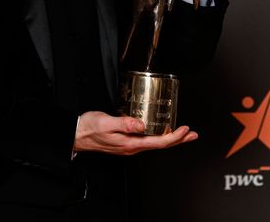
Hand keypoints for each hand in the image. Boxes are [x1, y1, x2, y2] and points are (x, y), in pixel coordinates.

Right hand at [73, 111, 196, 155]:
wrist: (77, 135)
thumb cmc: (89, 128)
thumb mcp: (106, 122)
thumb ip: (124, 123)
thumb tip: (141, 125)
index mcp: (130, 143)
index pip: (158, 142)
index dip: (174, 137)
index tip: (185, 130)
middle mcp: (132, 147)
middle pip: (160, 145)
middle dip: (178, 139)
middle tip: (192, 134)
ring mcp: (129, 146)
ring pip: (155, 143)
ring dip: (170, 138)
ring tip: (182, 133)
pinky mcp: (126, 142)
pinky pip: (147, 141)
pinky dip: (158, 137)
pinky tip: (160, 131)